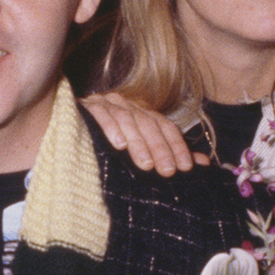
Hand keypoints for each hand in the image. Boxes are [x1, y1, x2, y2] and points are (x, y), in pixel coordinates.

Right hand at [81, 92, 206, 175]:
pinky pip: (102, 115)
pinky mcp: (88, 106)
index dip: (177, 146)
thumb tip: (204, 163)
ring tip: (145, 165)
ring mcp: (109, 103)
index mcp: (144, 113)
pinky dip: (111, 128)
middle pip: (149, 124)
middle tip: (167, 171)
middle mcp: (129, 105)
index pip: (166, 127)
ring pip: (129, 121)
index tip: (185, 168)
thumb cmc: (110, 144)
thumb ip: (171, 153)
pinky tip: (117, 144)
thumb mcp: (142, 149)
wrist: (70, 128)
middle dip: (160, 149)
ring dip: (138, 144)